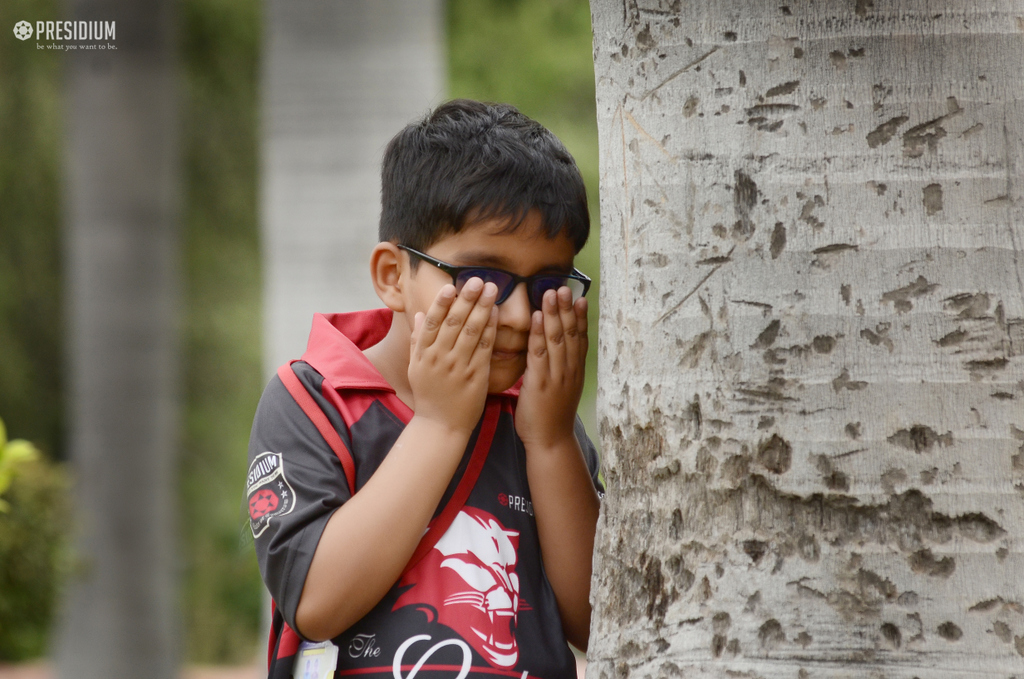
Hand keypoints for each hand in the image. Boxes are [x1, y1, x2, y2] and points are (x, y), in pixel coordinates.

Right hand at [408, 278, 498, 434]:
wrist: (440, 427)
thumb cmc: (429, 396)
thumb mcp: (416, 368)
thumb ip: (418, 341)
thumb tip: (420, 315)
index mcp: (423, 354)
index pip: (432, 322)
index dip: (441, 302)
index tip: (451, 285)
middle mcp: (440, 358)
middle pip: (453, 322)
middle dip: (467, 299)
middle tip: (478, 280)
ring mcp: (458, 367)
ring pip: (471, 332)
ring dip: (482, 308)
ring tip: (492, 289)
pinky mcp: (476, 377)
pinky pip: (484, 349)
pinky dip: (490, 330)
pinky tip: (496, 314)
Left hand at [515, 286, 587, 449]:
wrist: (550, 442)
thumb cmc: (551, 417)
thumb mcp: (562, 390)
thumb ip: (559, 369)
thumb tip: (554, 351)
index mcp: (575, 372)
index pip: (579, 339)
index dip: (579, 317)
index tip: (579, 297)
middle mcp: (569, 371)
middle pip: (570, 334)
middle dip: (566, 309)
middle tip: (563, 287)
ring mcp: (556, 376)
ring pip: (557, 340)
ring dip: (554, 314)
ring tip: (551, 293)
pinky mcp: (540, 383)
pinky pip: (540, 354)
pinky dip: (539, 334)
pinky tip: (537, 318)